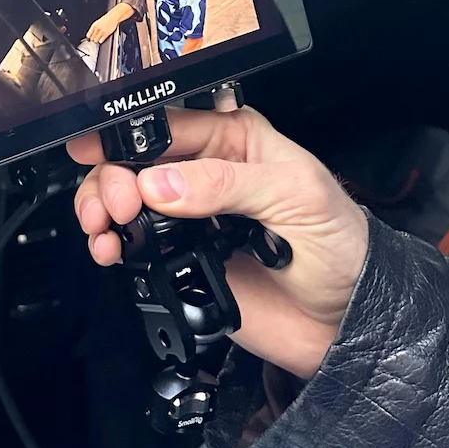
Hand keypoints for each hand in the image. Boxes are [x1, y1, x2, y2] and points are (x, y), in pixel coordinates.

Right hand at [67, 107, 367, 379]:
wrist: (348, 321)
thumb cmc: (342, 245)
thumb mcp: (295, 196)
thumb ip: (227, 184)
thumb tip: (161, 184)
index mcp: (236, 140)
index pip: (167, 126)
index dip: (127, 139)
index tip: (100, 156)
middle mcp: (207, 174)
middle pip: (134, 162)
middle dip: (112, 180)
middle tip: (119, 207)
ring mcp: (191, 219)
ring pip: (125, 202)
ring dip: (102, 210)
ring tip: (106, 229)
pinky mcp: (182, 262)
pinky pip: (133, 247)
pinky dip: (112, 246)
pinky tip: (113, 251)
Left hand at [85, 16, 114, 44]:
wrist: (112, 17)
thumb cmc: (105, 20)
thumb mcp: (97, 23)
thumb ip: (93, 28)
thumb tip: (90, 35)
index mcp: (94, 26)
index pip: (88, 35)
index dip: (89, 37)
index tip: (90, 38)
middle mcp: (97, 29)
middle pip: (92, 38)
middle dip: (93, 39)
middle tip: (95, 38)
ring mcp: (102, 31)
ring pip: (96, 40)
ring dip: (97, 40)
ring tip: (98, 39)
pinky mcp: (106, 34)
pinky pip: (101, 40)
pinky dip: (101, 41)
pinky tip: (102, 39)